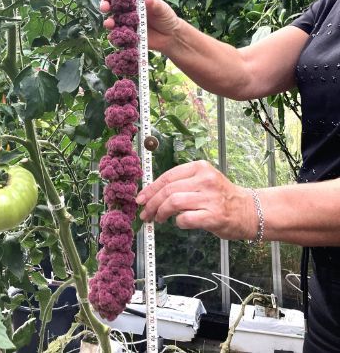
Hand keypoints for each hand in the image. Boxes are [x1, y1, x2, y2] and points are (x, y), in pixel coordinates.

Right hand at [100, 0, 179, 55]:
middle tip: (104, 7)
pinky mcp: (128, 35)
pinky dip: (114, 36)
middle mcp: (128, 10)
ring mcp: (127, 23)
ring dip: (108, 21)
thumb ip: (152, 2)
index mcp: (135, 0)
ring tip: (109, 23)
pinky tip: (113, 36)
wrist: (171, 36)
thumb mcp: (162, 8)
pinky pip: (118, 35)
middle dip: (105, 5)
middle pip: (112, 6)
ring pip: (113, 21)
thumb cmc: (167, 17)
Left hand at [135, 160, 257, 240]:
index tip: (141, 198)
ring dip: (160, 212)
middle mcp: (205, 180)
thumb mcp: (204, 180)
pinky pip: (185, 219)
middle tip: (145, 212)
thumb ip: (182, 183)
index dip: (151, 188)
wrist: (250, 211)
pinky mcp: (214, 216)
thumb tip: (153, 193)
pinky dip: (177, 222)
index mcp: (200, 167)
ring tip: (157, 219)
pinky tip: (179, 222)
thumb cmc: (223, 197)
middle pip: (168, 190)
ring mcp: (210, 198)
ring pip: (173, 202)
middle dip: (151, 203)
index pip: (168, 176)